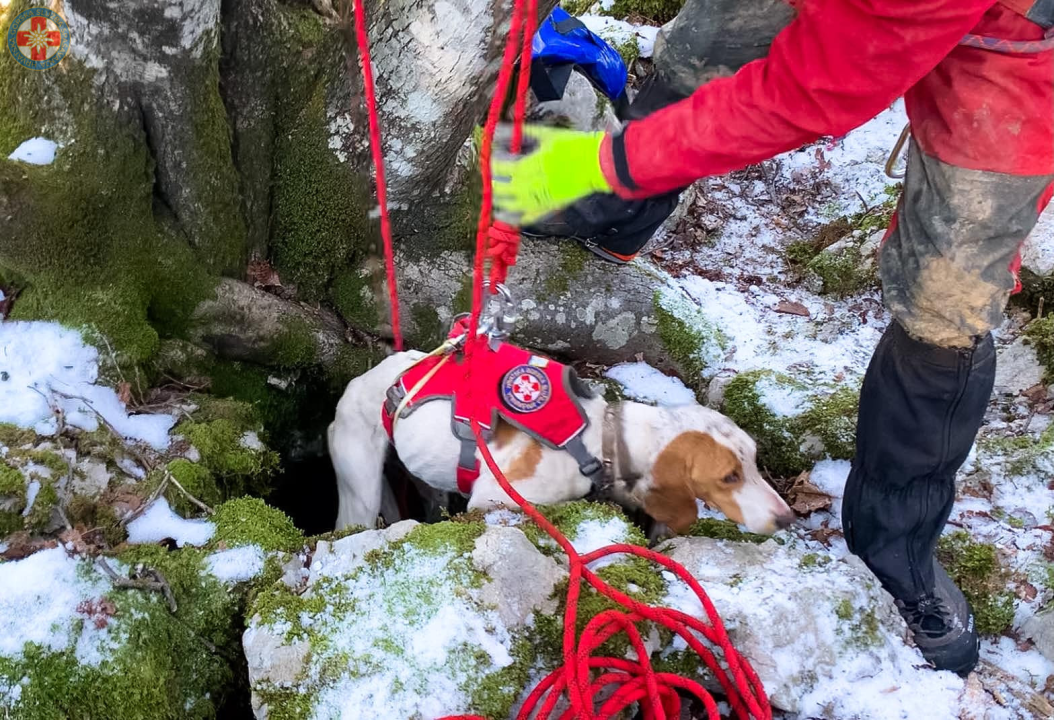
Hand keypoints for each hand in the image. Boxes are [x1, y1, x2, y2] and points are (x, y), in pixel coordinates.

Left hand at [491, 125, 611, 225]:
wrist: (596, 163)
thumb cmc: (573, 146)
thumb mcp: (545, 134)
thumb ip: (520, 133)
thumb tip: (497, 128)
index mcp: (529, 165)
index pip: (500, 167)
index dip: (493, 162)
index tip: (495, 155)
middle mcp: (531, 186)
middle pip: (500, 188)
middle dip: (494, 180)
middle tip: (494, 173)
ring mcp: (539, 200)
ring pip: (509, 205)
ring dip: (499, 198)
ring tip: (497, 190)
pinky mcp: (548, 209)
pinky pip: (525, 218)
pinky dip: (511, 217)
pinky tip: (502, 213)